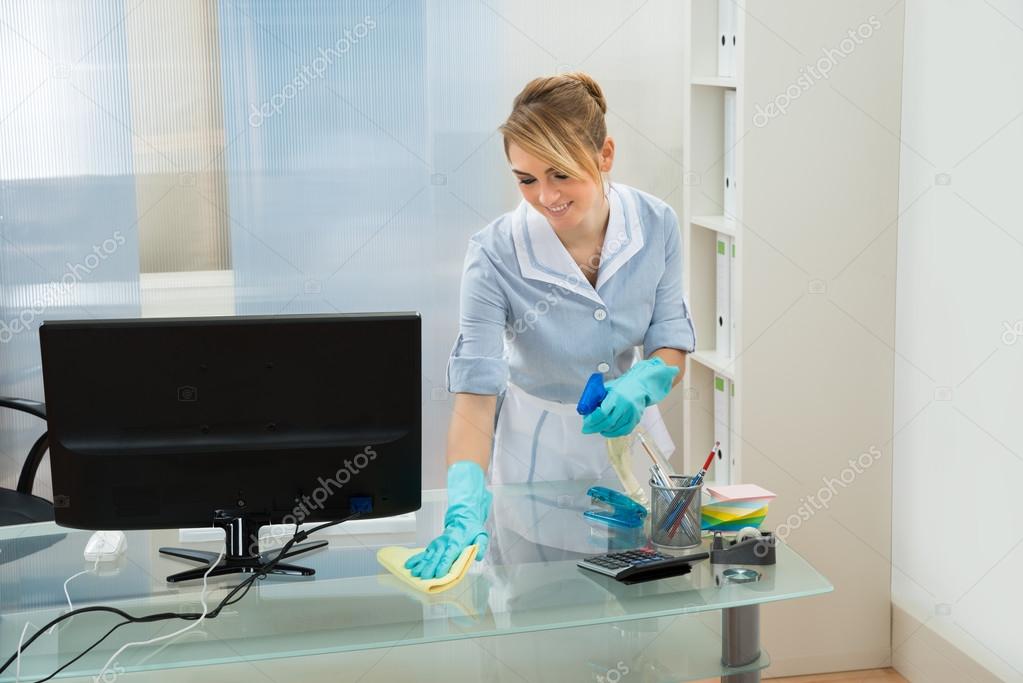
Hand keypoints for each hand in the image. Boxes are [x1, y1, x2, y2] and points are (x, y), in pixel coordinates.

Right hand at [404, 460, 491, 579]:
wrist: (463, 519)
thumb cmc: (472, 530)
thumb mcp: (481, 536)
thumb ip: (481, 546)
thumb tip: (479, 555)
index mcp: (456, 543)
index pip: (449, 555)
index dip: (444, 565)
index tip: (439, 574)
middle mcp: (444, 544)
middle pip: (436, 557)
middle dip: (430, 568)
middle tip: (424, 577)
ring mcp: (437, 544)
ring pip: (428, 556)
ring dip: (421, 564)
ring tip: (414, 573)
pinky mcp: (433, 545)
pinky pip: (424, 553)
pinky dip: (416, 559)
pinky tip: (409, 565)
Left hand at [581, 357, 678, 437]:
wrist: (640, 385)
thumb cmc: (622, 386)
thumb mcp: (607, 388)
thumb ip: (596, 398)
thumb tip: (585, 411)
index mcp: (617, 395)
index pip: (602, 412)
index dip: (592, 419)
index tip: (585, 422)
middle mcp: (626, 405)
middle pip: (608, 422)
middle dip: (594, 428)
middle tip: (586, 429)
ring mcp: (632, 414)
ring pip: (615, 428)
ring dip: (603, 430)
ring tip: (596, 428)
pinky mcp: (636, 419)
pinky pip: (624, 431)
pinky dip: (614, 433)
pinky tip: (607, 430)